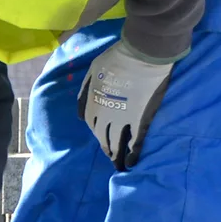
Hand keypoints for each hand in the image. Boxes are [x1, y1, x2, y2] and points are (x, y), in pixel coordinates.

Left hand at [77, 39, 174, 169]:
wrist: (141, 55)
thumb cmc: (116, 59)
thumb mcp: (92, 72)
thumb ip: (85, 92)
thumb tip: (78, 114)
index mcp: (92, 104)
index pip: (91, 124)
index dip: (97, 132)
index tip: (101, 138)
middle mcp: (104, 116)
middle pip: (102, 137)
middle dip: (106, 148)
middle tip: (110, 157)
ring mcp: (123, 119)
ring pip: (117, 143)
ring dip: (116, 156)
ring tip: (119, 166)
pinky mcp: (141, 119)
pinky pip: (135, 141)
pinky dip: (133, 154)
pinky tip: (132, 163)